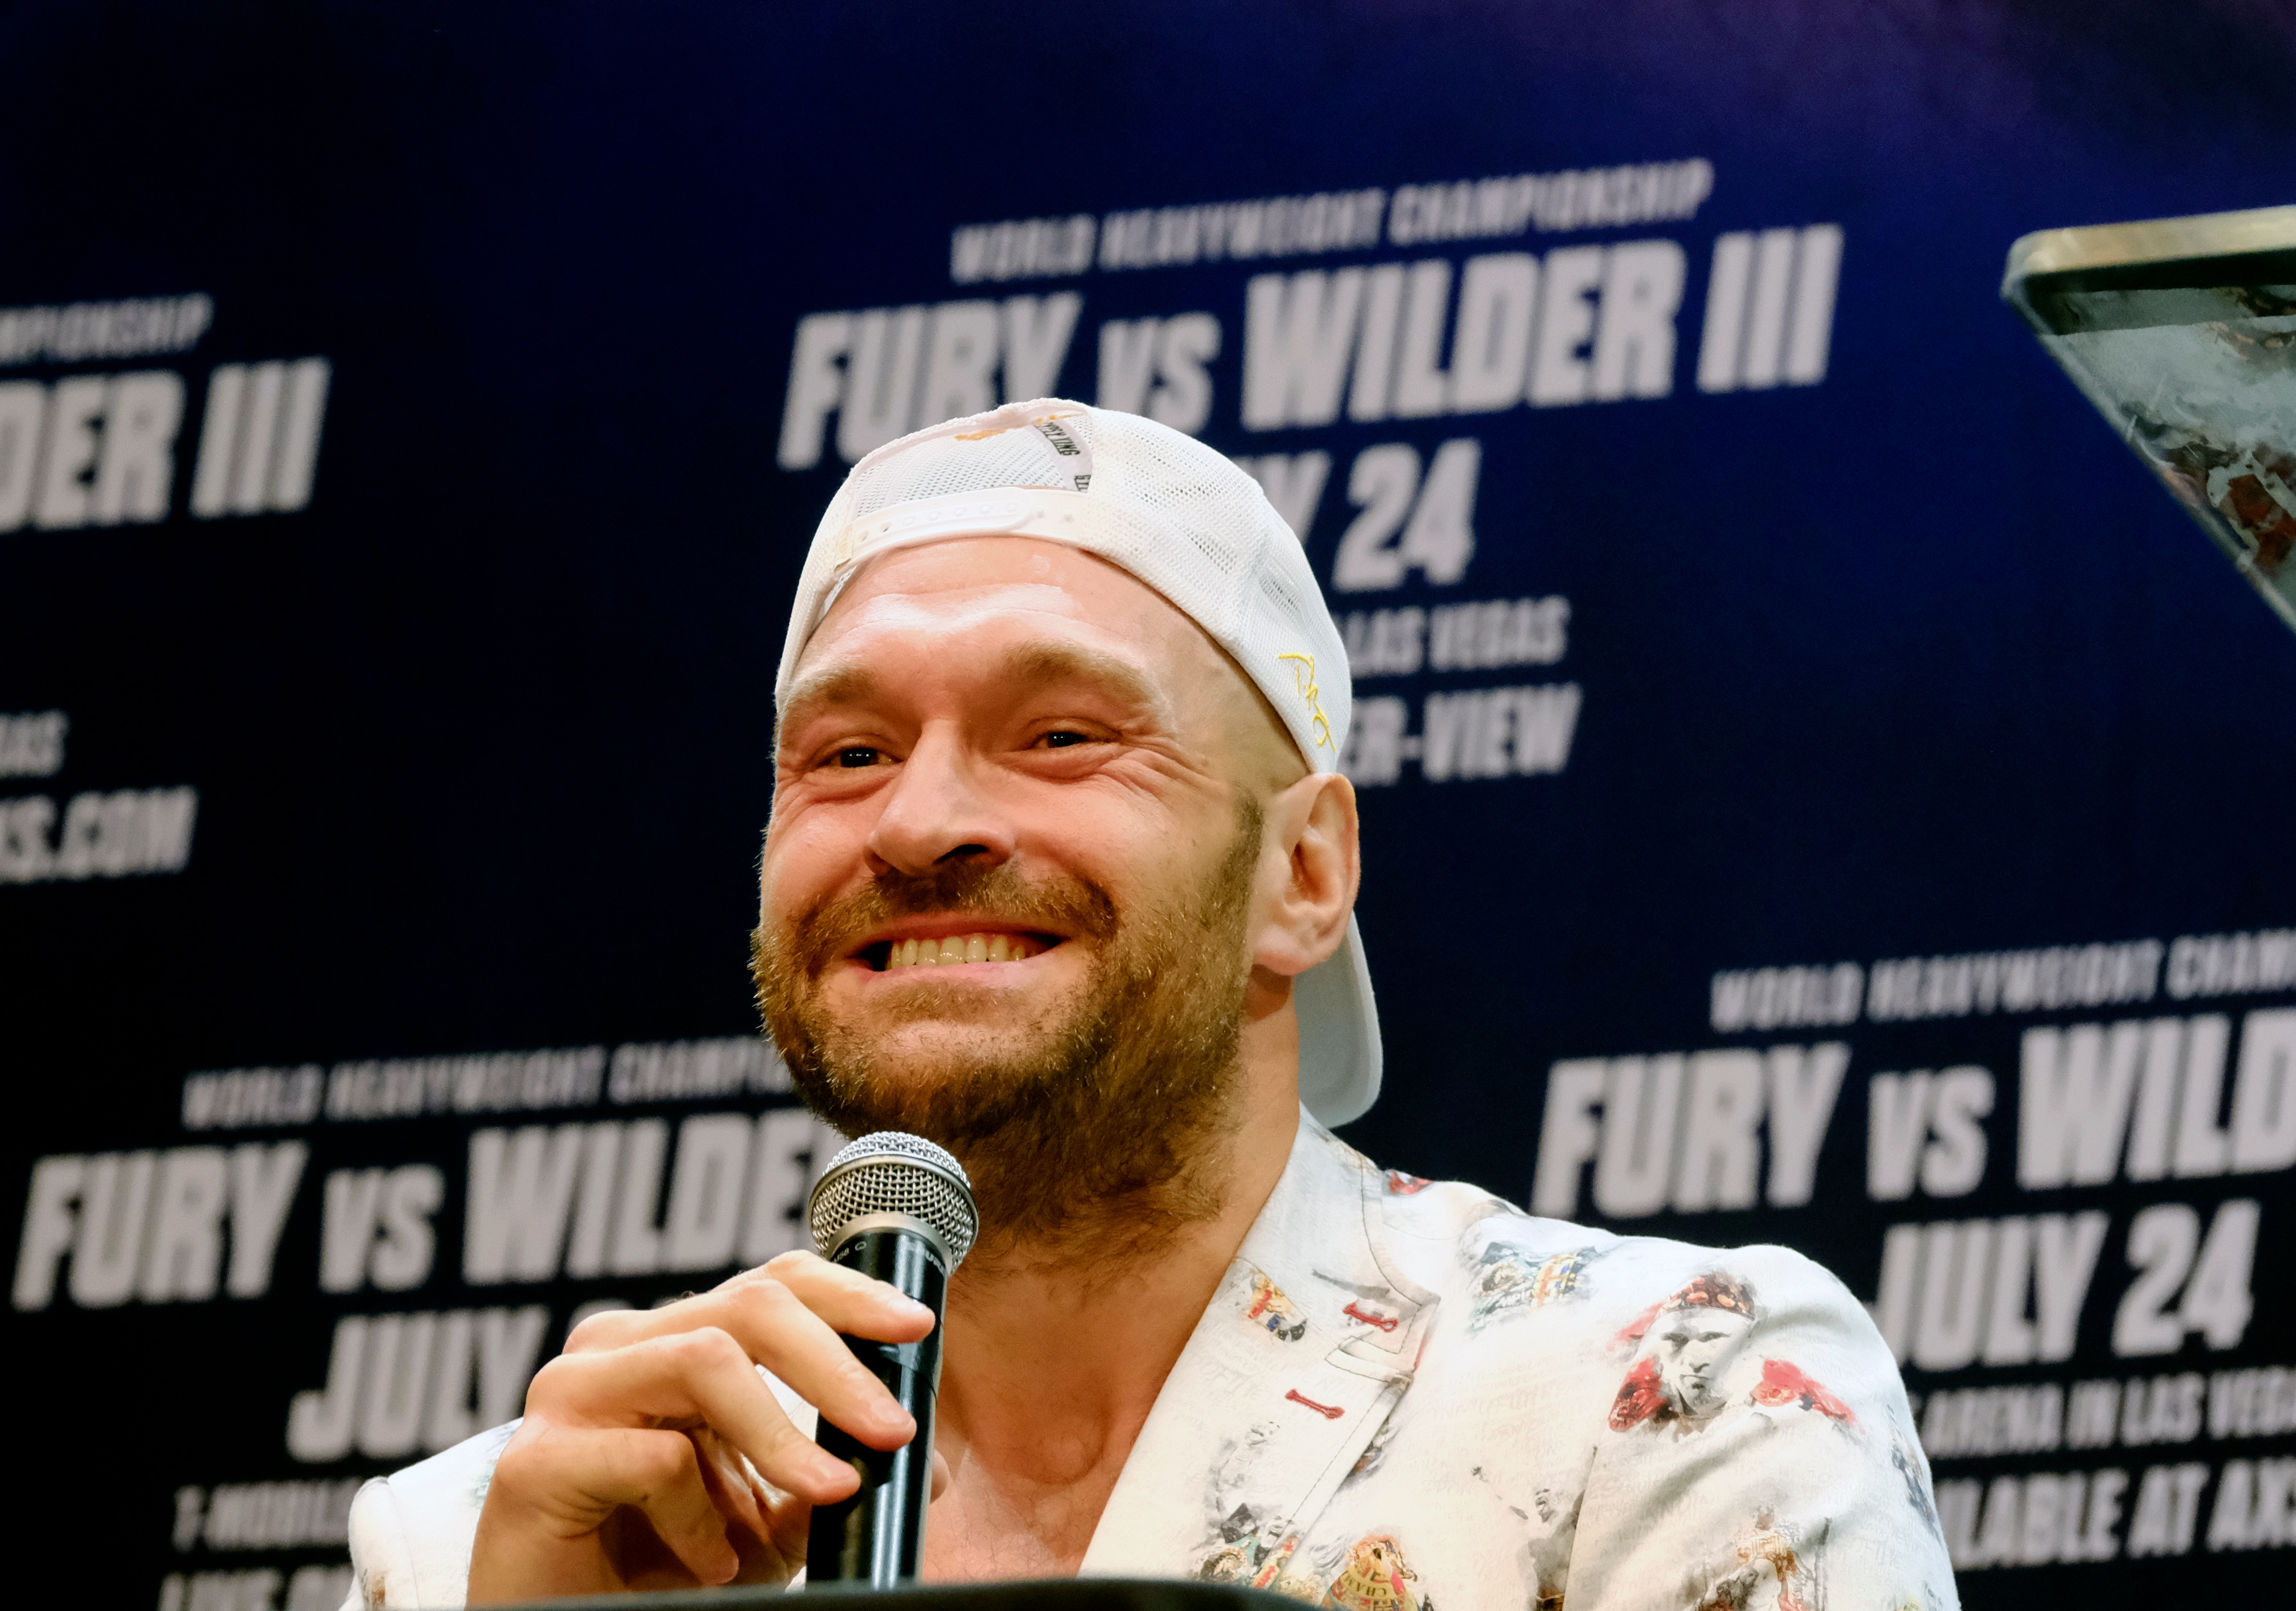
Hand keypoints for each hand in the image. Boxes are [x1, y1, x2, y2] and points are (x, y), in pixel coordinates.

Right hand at [466, 1252, 944, 1602]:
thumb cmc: (662, 1566)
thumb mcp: (768, 1519)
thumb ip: (829, 1473)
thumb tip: (922, 1462)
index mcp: (673, 1339)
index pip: (771, 1283)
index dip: (849, 1294)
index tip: (917, 1329)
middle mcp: (619, 1346)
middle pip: (749, 1306)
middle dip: (837, 1366)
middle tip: (893, 1431)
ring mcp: (570, 1394)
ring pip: (704, 1362)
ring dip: (783, 1436)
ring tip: (827, 1494)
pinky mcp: (535, 1461)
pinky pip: (652, 1461)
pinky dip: (700, 1517)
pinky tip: (709, 1561)